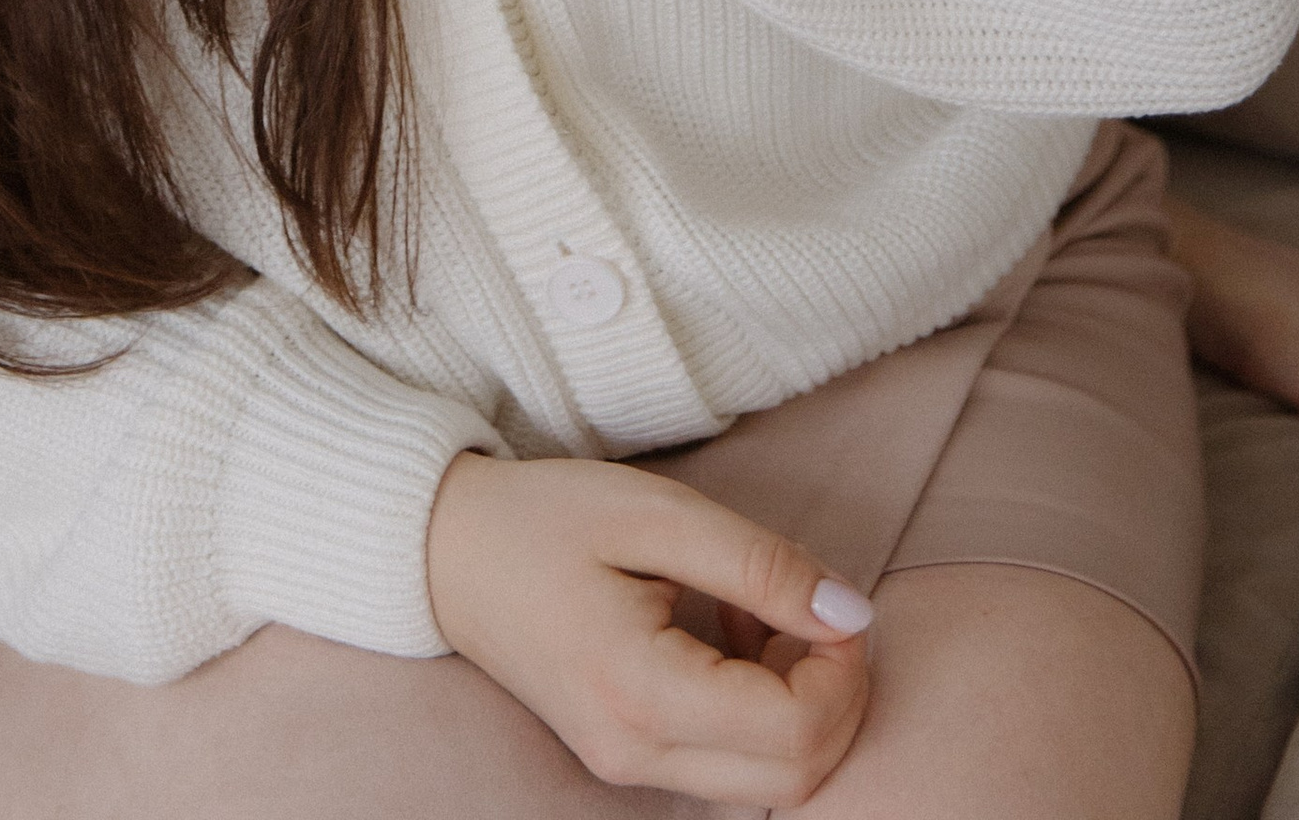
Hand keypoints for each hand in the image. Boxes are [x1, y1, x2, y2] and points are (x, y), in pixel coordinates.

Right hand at [425, 449, 875, 805]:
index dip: (844, 667)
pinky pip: (731, 763)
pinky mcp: (628, 755)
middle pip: (796, 778)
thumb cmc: (544, 518)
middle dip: (838, 696)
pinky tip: (736, 631)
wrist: (446, 550)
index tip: (833, 598)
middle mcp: (636, 754)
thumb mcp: (659, 514)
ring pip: (771, 782)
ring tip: (765, 610)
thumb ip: (760, 566)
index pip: (796, 731)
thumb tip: (851, 613)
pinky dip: (764, 710)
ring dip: (802, 705)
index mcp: (642, 693)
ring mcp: (629, 765)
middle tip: (819, 608)